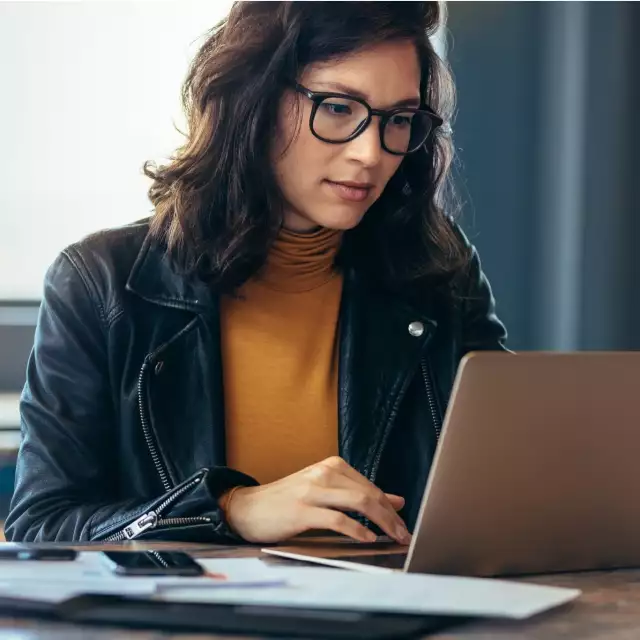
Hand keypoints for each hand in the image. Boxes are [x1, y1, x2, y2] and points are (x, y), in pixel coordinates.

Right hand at [222, 456, 410, 543]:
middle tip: (404, 534)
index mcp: (331, 466)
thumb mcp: (324, 491)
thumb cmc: (287, 501)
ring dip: (382, 522)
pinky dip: (357, 530)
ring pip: (358, 502)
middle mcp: (324, 473)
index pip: (370, 486)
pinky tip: (367, 538)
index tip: (403, 524)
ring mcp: (312, 490)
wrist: (248, 507)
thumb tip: (395, 500)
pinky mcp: (302, 510)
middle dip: (391, 516)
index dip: (390, 507)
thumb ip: (357, 494)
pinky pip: (337, 519)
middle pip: (369, 493)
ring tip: (393, 538)